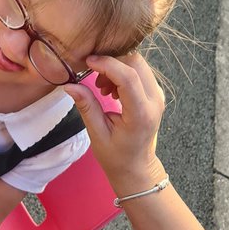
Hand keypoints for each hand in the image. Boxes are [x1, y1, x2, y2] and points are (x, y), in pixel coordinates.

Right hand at [64, 53, 164, 192]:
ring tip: (103, 88)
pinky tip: (111, 90)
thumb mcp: (97, 134)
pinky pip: (139, 71)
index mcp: (141, 115)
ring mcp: (158, 96)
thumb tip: (70, 85)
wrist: (136, 166)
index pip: (128, 77)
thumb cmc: (116, 156)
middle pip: (135, 63)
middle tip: (95, 80)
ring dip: (117, 68)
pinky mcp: (155, 93)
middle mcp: (154, 101)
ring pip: (138, 63)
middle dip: (111, 64)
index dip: (107, 64)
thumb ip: (87, 107)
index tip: (88, 62)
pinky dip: (122, 73)